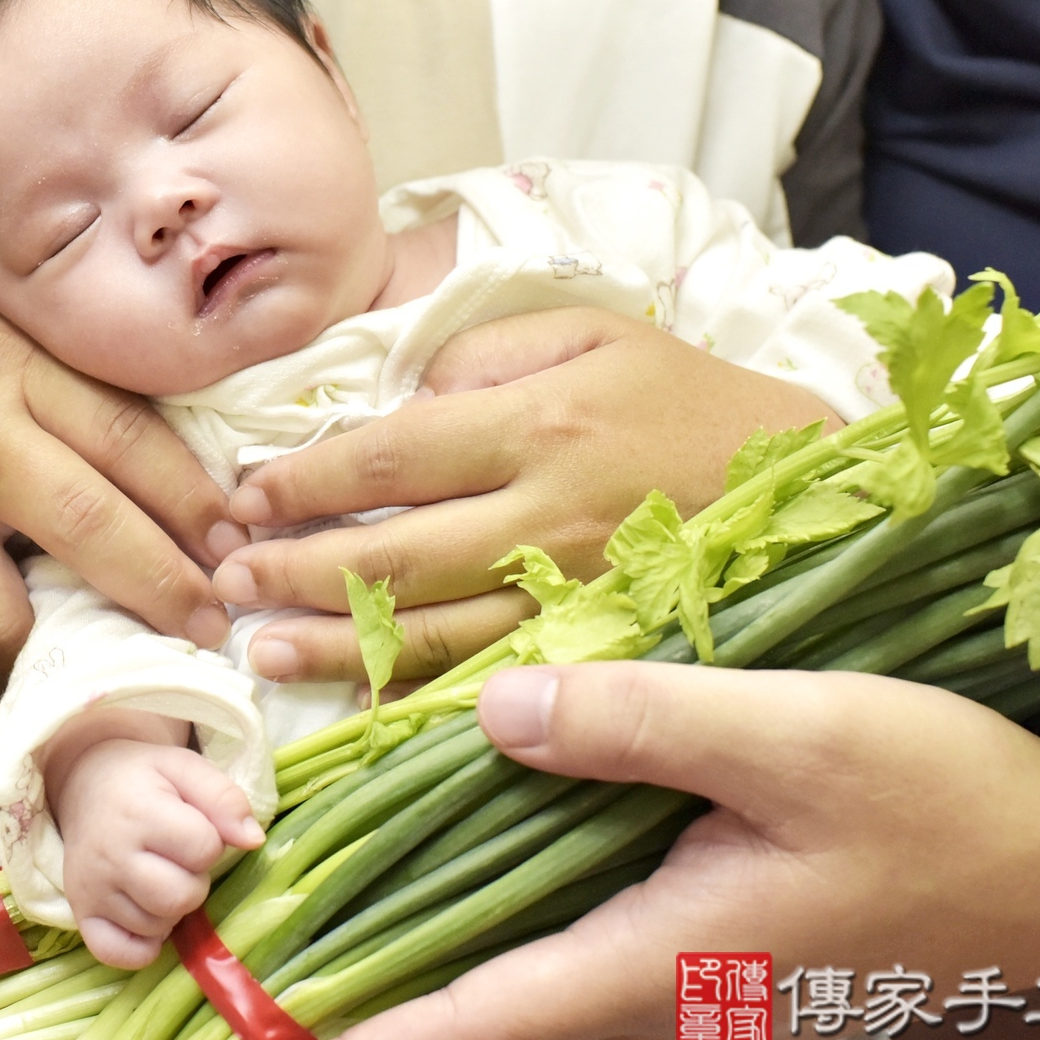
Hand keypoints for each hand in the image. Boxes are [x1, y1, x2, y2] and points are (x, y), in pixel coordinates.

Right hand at [0, 303, 240, 661]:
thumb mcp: (17, 350)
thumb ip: (84, 402)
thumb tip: (195, 479)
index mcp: (24, 372)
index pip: (129, 437)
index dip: (192, 498)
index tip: (238, 542)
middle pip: (92, 519)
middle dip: (165, 581)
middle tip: (215, 622)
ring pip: (20, 598)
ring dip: (88, 635)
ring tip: (148, 658)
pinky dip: (19, 643)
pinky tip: (61, 654)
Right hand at [47, 733, 264, 969]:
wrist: (86, 787)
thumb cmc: (144, 780)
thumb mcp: (185, 768)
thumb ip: (224, 798)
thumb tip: (253, 840)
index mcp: (138, 813)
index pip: (203, 849)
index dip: (210, 841)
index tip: (192, 828)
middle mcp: (109, 855)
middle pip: (181, 897)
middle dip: (194, 881)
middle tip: (178, 860)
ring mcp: (91, 890)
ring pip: (157, 927)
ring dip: (170, 909)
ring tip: (159, 878)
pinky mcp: (81, 914)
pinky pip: (121, 954)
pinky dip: (142, 945)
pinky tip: (145, 913)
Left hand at [217, 309, 837, 682]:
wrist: (813, 481)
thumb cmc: (688, 398)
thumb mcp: (593, 332)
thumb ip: (486, 352)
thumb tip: (398, 401)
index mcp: (541, 424)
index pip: (392, 458)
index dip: (307, 481)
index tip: (245, 495)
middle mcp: (548, 517)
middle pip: (394, 555)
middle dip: (295, 570)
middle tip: (226, 580)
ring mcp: (573, 596)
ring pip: (431, 633)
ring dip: (334, 646)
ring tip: (261, 650)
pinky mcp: (596, 649)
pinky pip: (494, 684)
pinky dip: (420, 700)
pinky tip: (360, 707)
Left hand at [251, 662, 1039, 1039]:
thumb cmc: (946, 799)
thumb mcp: (798, 733)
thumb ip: (641, 721)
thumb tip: (494, 717)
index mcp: (667, 960)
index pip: (478, 1025)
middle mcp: (667, 997)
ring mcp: (697, 990)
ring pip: (529, 1027)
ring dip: (428, 1028)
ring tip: (331, 1005)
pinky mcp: (720, 962)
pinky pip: (573, 993)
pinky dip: (498, 987)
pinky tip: (467, 938)